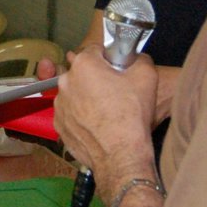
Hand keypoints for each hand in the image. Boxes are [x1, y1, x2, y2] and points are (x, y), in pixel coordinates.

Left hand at [54, 46, 157, 203]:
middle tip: (114, 91)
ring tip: (107, 111)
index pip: (95, 51)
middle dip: (96, 78)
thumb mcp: (147, 76)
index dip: (109, 59)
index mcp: (84, 65)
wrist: (121, 155)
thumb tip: (136, 58)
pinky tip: (98, 124)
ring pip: (75, 93)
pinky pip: (71, 114)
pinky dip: (81, 116)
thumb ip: (139, 58)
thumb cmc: (132, 115)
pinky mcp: (59, 125)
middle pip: (83, 72)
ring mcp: (60, 105)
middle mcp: (66, 82)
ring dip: (87, 97)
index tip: (118, 69)